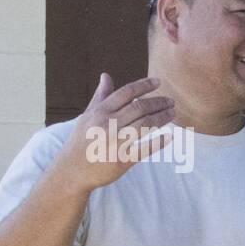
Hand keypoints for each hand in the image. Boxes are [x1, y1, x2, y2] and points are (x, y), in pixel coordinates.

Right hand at [55, 74, 175, 192]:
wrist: (72, 170)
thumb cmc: (81, 140)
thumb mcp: (87, 116)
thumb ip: (100, 96)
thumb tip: (106, 76)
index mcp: (100, 111)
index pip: (126, 93)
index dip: (144, 85)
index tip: (159, 82)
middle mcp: (108, 124)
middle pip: (139, 107)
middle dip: (158, 102)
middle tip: (171, 101)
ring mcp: (116, 141)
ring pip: (145, 125)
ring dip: (162, 117)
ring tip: (172, 113)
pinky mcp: (122, 159)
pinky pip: (145, 148)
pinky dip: (159, 142)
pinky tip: (170, 136)